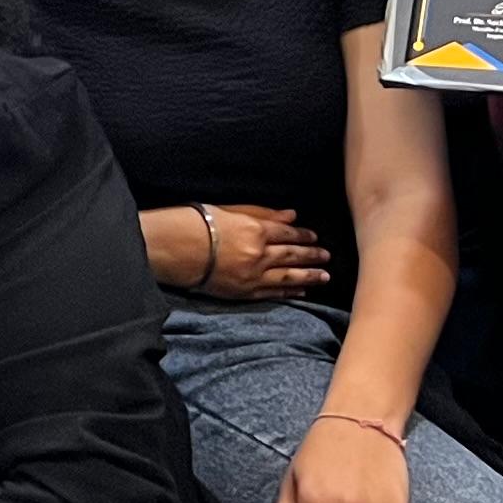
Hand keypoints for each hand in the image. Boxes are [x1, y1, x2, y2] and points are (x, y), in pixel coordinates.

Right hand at [148, 202, 329, 300]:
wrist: (176, 249)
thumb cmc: (198, 223)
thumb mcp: (230, 210)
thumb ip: (262, 213)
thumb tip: (291, 216)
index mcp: (256, 230)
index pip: (288, 233)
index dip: (303, 235)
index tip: (314, 236)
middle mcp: (260, 254)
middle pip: (293, 255)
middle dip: (312, 256)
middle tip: (327, 256)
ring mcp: (253, 275)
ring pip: (288, 276)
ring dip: (309, 276)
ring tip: (324, 277)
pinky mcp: (244, 291)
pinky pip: (273, 292)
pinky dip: (289, 291)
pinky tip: (300, 291)